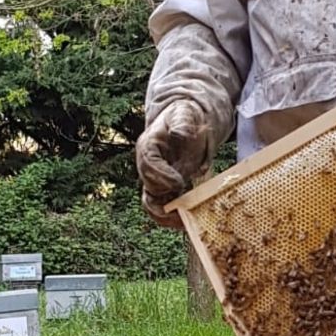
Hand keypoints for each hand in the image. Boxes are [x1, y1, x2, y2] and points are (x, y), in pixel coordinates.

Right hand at [136, 99, 210, 227]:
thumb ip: (182, 122)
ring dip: (166, 216)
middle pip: (149, 189)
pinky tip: (188, 221)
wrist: (188, 123)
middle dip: (164, 201)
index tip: (179, 183)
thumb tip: (180, 133)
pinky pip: (164, 208)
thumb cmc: (185, 116)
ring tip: (183, 223)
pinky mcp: (166, 189)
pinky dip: (173, 218)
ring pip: (152, 205)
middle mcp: (148, 166)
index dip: (161, 176)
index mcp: (148, 147)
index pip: (148, 165)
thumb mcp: (185, 113)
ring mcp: (155, 180)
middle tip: (183, 209)